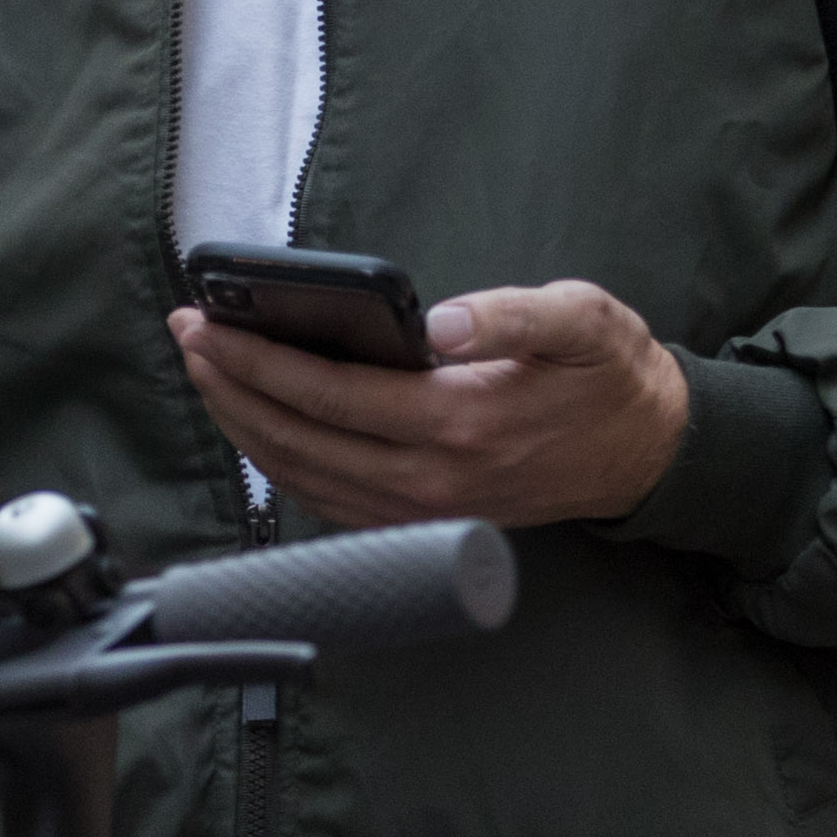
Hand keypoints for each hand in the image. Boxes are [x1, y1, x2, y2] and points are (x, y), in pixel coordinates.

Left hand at [171, 279, 689, 529]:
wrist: (648, 452)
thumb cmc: (609, 376)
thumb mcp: (582, 319)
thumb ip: (512, 314)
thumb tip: (435, 320)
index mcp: (460, 422)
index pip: (329, 395)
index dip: (259, 360)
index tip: (208, 324)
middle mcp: (432, 479)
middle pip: (299, 440)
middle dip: (231, 388)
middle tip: (187, 337)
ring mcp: (425, 510)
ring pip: (305, 479)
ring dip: (245, 429)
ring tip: (207, 375)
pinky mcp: (424, 522)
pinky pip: (330, 503)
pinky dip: (281, 467)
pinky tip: (257, 428)